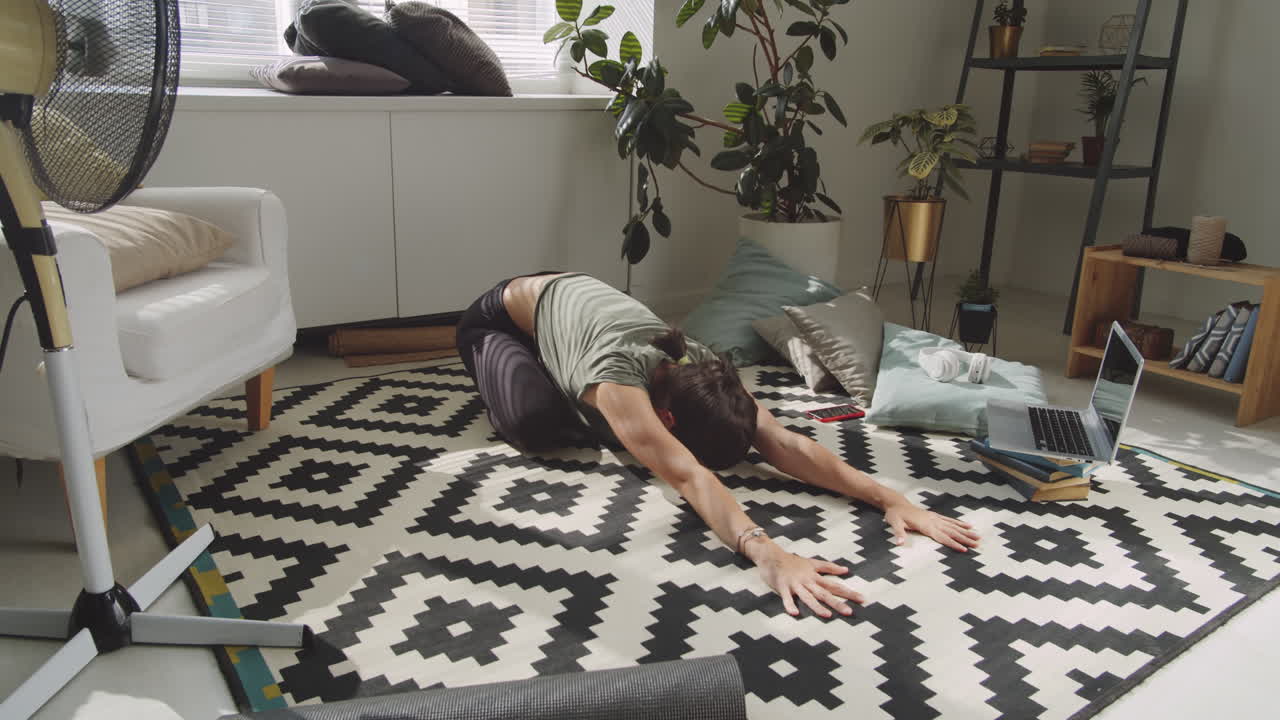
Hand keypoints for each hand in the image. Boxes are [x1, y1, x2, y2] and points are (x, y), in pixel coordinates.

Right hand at [749, 541, 865, 617]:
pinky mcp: (782, 587)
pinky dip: (789, 605)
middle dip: (837, 603)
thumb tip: (846, 570)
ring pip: (808, 597)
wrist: (771, 555)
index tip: (862, 599)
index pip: (835, 586)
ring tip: (827, 615)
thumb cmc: (792, 561)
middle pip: (824, 593)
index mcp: (814, 577)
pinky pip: (786, 598)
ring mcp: (795, 584)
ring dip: (817, 606)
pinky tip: (794, 613)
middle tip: (850, 612)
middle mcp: (807, 581)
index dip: (848, 592)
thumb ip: (829, 567)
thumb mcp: (812, 563)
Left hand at [883, 503, 979, 551]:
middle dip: (965, 539)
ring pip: (953, 526)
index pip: (942, 537)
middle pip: (952, 532)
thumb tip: (899, 543)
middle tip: (977, 545)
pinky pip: (950, 520)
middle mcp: (933, 521)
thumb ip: (898, 533)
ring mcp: (935, 518)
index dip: (953, 544)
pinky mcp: (935, 516)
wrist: (897, 503)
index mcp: (925, 525)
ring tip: (978, 537)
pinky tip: (968, 526)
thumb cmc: (895, 514)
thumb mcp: (894, 523)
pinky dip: (960, 523)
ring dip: (966, 532)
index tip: (964, 550)